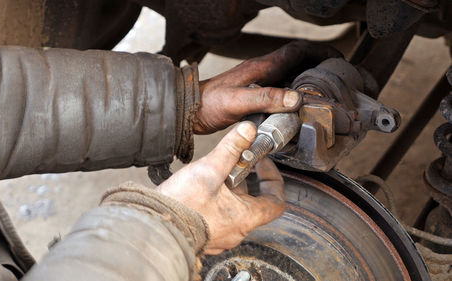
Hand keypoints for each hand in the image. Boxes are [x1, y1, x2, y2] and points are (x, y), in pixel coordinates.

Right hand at [157, 122, 285, 253]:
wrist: (154, 226)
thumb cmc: (181, 206)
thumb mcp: (209, 170)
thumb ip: (231, 148)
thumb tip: (247, 131)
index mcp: (244, 218)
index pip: (276, 203)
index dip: (274, 179)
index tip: (263, 164)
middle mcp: (235, 231)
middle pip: (253, 202)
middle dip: (246, 178)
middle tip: (236, 162)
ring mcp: (220, 236)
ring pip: (234, 208)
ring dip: (229, 189)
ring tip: (214, 171)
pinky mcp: (205, 236)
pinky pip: (218, 216)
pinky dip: (216, 200)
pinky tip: (200, 188)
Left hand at [194, 41, 341, 133]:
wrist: (188, 112)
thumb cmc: (207, 103)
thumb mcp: (237, 101)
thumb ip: (266, 98)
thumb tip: (296, 98)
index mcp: (261, 68)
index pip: (297, 52)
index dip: (320, 52)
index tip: (337, 59)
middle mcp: (262, 72)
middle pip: (298, 63)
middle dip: (319, 66)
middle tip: (337, 80)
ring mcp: (258, 83)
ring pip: (290, 77)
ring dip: (308, 81)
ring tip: (324, 95)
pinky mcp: (254, 96)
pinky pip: (280, 91)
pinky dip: (294, 96)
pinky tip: (298, 109)